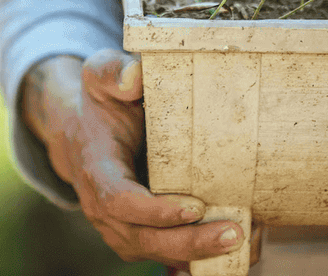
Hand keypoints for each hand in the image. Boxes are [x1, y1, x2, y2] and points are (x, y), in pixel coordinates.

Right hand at [21, 50, 258, 269]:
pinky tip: (238, 248)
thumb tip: (136, 79)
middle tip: (233, 232)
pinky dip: (200, 256)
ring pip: (156, 252)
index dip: (155, 210)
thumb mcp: (100, 75)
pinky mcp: (138, 235)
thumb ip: (114, 72)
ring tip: (244, 240)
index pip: (120, 200)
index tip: (195, 205)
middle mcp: (102, 208)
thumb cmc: (102, 102)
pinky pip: (166, 254)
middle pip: (143, 238)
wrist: (83, 133)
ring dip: (199, 252)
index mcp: (97, 169)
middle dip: (188, 241)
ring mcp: (118, 227)